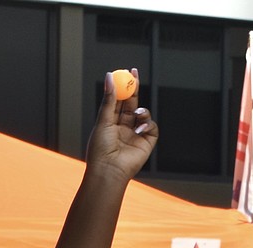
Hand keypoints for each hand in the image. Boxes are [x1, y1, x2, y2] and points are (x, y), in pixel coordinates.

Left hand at [85, 69, 158, 183]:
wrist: (109, 171)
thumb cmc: (101, 150)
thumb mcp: (103, 120)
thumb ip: (109, 99)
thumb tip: (109, 76)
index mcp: (111, 123)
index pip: (119, 101)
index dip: (124, 86)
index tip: (128, 72)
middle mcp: (123, 128)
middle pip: (132, 104)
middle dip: (134, 90)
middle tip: (135, 75)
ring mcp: (135, 135)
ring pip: (143, 114)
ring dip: (141, 110)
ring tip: (136, 114)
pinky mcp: (146, 143)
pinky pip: (152, 127)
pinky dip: (147, 124)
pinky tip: (139, 130)